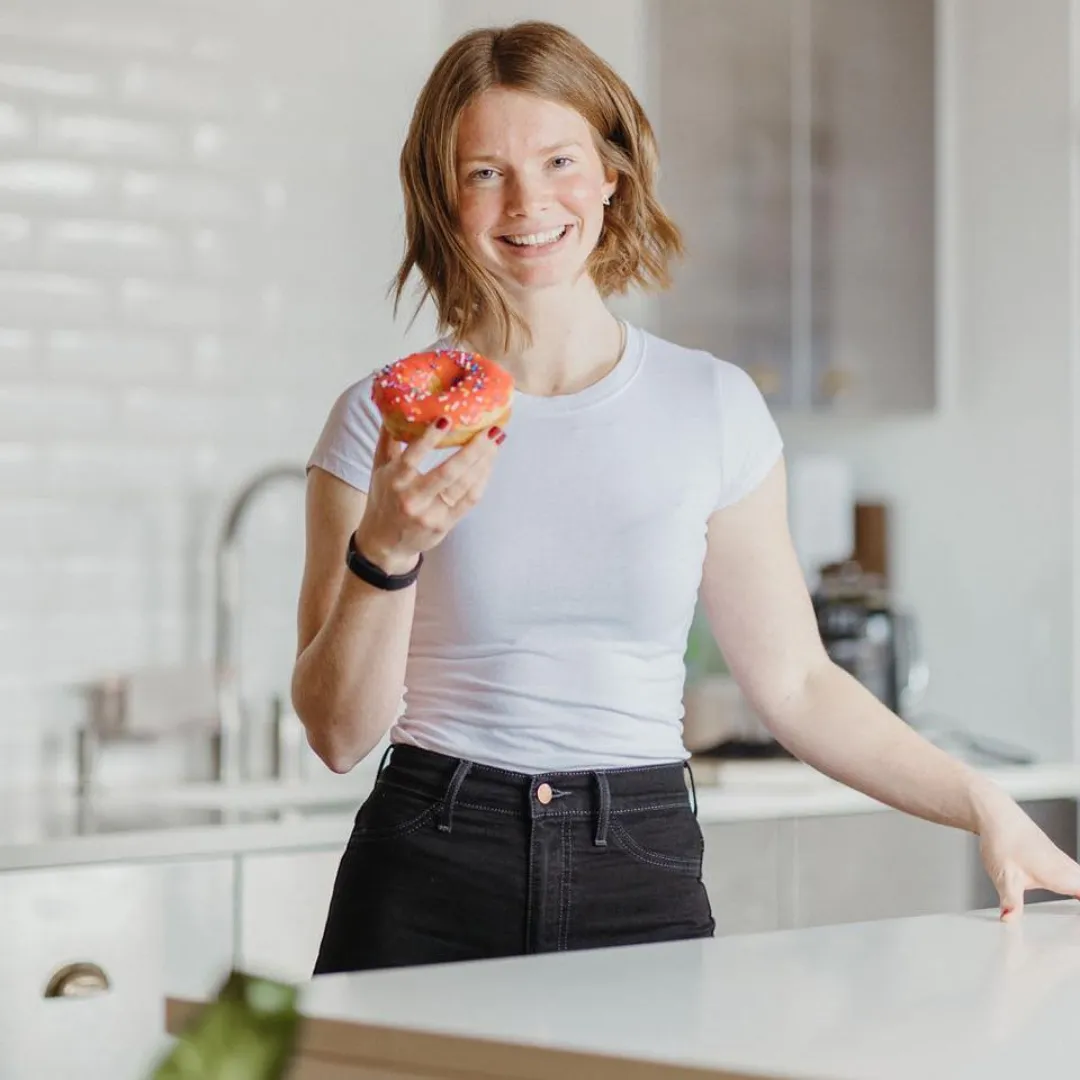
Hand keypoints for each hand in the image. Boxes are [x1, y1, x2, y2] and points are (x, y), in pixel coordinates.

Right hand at [354, 419, 504, 573]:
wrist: (384, 545)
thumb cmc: (383, 499)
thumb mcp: (378, 469)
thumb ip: (387, 439)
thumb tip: (394, 406)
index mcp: (394, 480)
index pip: (412, 456)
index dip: (429, 438)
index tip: (447, 419)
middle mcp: (412, 498)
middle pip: (448, 472)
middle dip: (473, 450)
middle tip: (492, 430)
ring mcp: (430, 514)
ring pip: (464, 486)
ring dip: (484, 463)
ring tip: (496, 442)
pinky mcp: (445, 525)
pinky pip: (470, 500)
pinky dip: (482, 480)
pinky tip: (489, 464)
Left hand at [975, 786, 1079, 920]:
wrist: (995, 815)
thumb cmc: (1001, 841)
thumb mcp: (1005, 876)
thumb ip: (1011, 901)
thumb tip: (1009, 920)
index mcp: (1061, 876)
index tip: (1077, 932)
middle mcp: (1067, 868)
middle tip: (1075, 932)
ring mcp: (1063, 862)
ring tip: (1075, 921)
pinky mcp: (1055, 859)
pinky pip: (1076, 877)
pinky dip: (1078, 889)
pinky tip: (1073, 895)